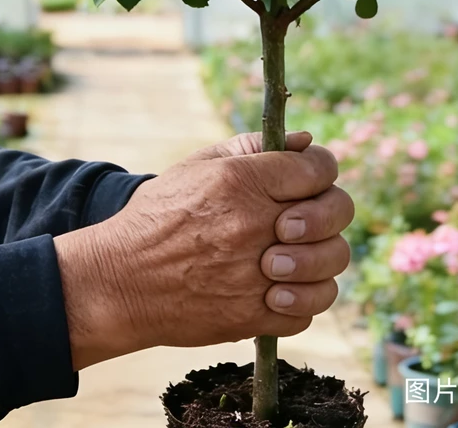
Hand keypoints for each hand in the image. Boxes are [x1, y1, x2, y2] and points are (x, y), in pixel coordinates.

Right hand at [53, 131, 352, 369]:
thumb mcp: (198, 164)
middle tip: (300, 220)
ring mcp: (256, 274)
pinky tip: (277, 288)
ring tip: (290, 257)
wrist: (120, 280)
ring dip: (319, 259)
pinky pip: (307, 311)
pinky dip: (301, 301)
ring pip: (330, 265)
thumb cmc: (159, 215)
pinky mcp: (251, 317)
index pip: (319, 166)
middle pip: (337, 213)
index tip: (309, 179)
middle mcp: (254, 224)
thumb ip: (253, 146)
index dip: (321, 169)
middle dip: (329, 212)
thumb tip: (305, 140)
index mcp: (243, 180)